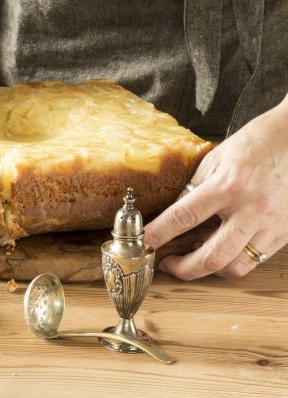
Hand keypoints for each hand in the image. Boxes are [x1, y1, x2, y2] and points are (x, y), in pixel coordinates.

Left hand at [144, 95, 287, 279]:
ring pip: (234, 266)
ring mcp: (270, 224)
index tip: (142, 243)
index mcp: (228, 185)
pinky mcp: (283, 233)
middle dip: (183, 268)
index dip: (158, 234)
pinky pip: (254, 260)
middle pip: (211, 256)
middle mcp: (251, 209)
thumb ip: (193, 189)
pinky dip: (231, 262)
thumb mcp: (214, 160)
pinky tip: (219, 251)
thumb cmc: (251, 145)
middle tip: (166, 264)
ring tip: (192, 259)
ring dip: (208, 270)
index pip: (184, 216)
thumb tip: (172, 215)